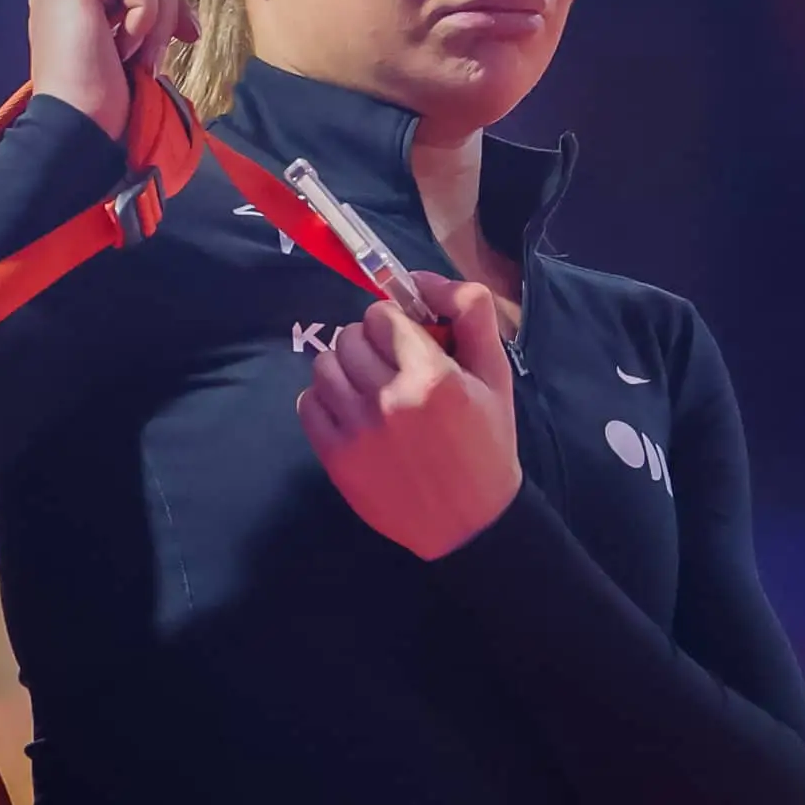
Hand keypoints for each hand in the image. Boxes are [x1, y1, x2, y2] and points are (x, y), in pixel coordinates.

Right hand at [27, 0, 194, 142]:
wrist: (82, 126)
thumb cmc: (108, 102)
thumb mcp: (138, 51)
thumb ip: (150, 17)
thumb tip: (188, 17)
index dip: (171, 4)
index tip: (187, 38)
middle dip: (167, 8)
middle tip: (154, 57)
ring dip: (156, 16)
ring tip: (135, 56)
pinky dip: (144, 16)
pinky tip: (120, 49)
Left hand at [297, 277, 520, 558]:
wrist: (470, 525)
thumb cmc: (487, 445)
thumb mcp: (495, 375)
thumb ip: (471, 315)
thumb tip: (425, 279)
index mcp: (432, 376)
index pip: (381, 316)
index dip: (392, 323)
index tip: (404, 341)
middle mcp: (389, 399)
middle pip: (348, 337)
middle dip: (367, 343)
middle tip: (387, 365)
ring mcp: (358, 430)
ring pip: (323, 365)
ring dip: (343, 368)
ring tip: (367, 387)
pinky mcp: (336, 457)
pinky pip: (308, 403)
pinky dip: (324, 400)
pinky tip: (351, 412)